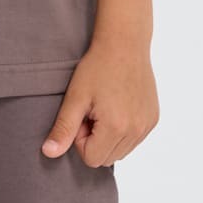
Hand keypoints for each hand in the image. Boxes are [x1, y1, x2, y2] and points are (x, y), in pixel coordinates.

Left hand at [41, 41, 159, 166]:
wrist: (124, 44)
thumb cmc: (97, 67)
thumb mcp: (75, 98)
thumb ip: (63, 129)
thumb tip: (49, 154)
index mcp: (116, 127)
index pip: (91, 159)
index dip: (81, 139)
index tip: (83, 115)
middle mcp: (136, 130)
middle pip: (106, 159)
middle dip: (94, 140)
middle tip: (92, 111)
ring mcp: (147, 125)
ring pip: (121, 152)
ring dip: (108, 137)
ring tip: (104, 108)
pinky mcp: (153, 119)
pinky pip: (133, 140)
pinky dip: (122, 131)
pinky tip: (117, 106)